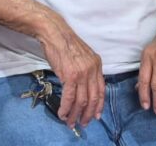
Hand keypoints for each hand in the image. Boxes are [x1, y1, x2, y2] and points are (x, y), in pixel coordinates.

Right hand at [39, 15, 105, 130]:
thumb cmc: (64, 43)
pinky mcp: (70, 76)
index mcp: (97, 64)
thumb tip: (82, 86)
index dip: (99, 105)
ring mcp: (82, 73)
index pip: (101, 89)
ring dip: (75, 114)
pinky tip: (62, 113)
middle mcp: (92, 69)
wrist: (54, 33)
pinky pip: (70, 97)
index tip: (96, 115)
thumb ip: (86, 69)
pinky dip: (66, 108)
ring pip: (82, 100)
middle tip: (83, 123)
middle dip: (88, 113)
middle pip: (93, 98)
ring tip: (70, 122)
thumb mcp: (82, 55)